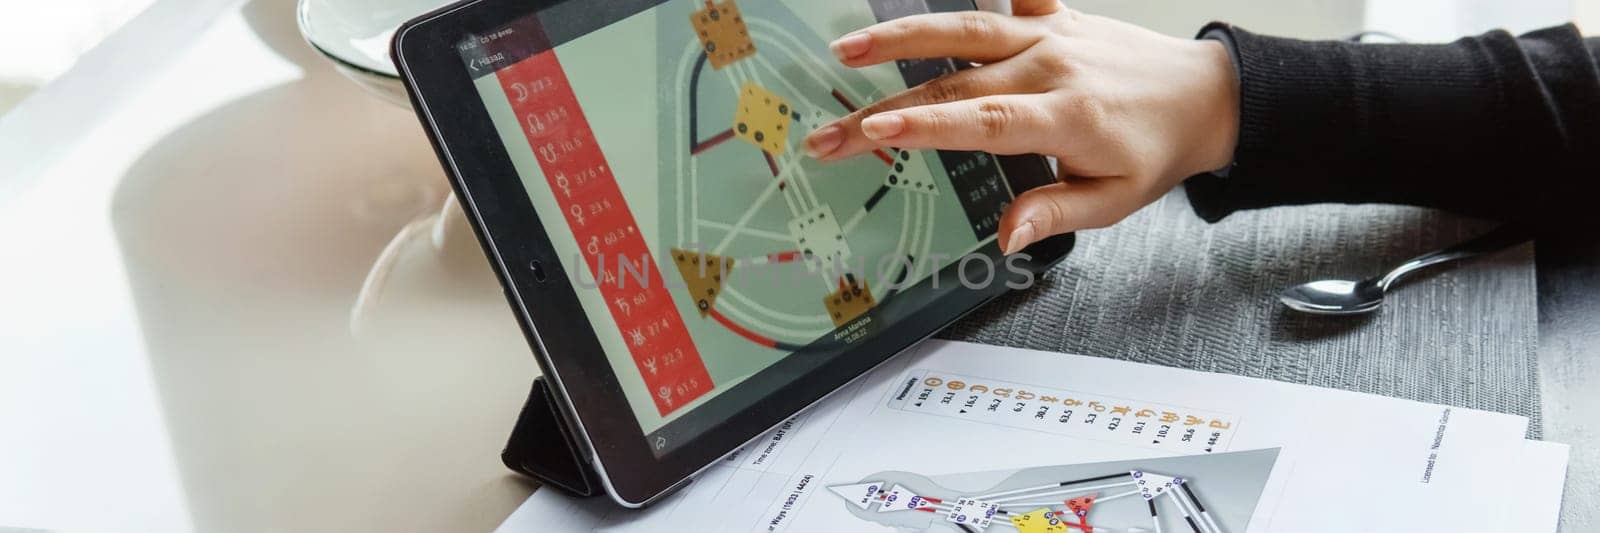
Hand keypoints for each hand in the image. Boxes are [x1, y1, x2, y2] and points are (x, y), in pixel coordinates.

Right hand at [804, 0, 1238, 252]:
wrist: (1205, 96)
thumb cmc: (1155, 152)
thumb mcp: (1114, 202)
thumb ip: (1054, 212)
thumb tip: (1006, 236)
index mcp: (1063, 118)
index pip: (981, 122)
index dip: (925, 127)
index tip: (875, 132)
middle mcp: (1050, 67)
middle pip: (951, 86)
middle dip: (882, 109)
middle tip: (827, 135)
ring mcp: (1049, 35)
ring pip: (965, 30)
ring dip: (902, 36)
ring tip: (849, 46)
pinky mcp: (1053, 15)